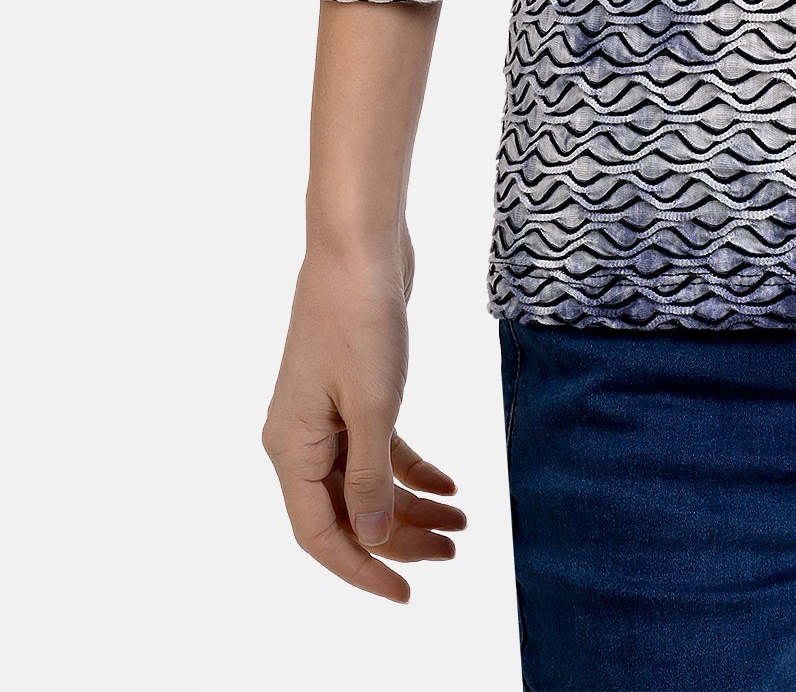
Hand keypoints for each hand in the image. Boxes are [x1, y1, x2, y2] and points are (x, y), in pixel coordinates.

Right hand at [262, 244, 466, 603]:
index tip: (407, 592)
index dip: (363, 568)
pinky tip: (452, 482)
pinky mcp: (353, 391)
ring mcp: (326, 414)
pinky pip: (379, 446)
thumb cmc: (359, 320)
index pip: (321, 534)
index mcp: (290, 448)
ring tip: (463, 522)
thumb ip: (369, 479)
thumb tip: (373, 538)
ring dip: (413, 503)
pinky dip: (413, 466)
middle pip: (348, 511)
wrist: (359, 245)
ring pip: (367, 480)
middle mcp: (300, 438)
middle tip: (454, 552)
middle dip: (401, 537)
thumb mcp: (372, 407)